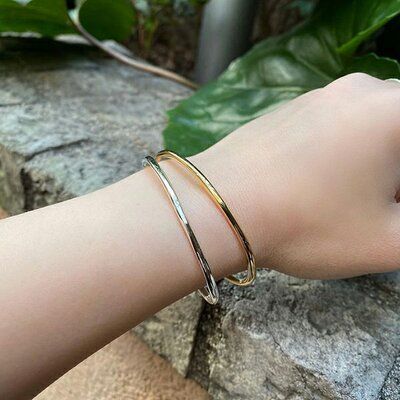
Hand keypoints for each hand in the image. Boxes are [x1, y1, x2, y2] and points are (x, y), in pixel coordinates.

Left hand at [192, 73, 399, 278]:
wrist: (218, 207)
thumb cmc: (305, 224)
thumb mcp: (386, 242)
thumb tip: (397, 211)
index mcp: (394, 110)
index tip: (388, 207)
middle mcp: (358, 90)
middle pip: (399, 129)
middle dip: (395, 170)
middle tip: (377, 207)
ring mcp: (315, 96)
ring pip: (366, 125)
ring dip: (371, 161)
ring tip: (345, 199)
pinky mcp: (285, 110)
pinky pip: (330, 125)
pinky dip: (338, 151)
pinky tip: (311, 184)